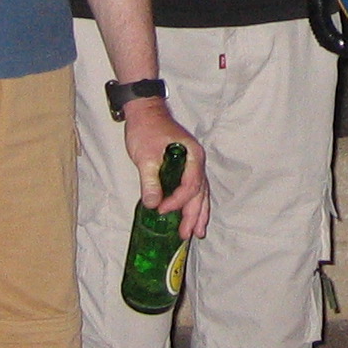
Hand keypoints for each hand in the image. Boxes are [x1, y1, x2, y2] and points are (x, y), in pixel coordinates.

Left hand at [125, 105, 209, 238]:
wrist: (146, 112)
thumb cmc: (147, 130)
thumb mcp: (145, 157)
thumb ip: (150, 182)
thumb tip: (153, 205)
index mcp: (191, 156)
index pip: (190, 186)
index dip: (177, 201)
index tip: (162, 210)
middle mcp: (197, 161)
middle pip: (200, 192)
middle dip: (195, 215)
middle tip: (188, 235)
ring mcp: (193, 163)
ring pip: (201, 192)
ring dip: (199, 212)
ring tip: (197, 232)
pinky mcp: (186, 165)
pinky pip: (194, 187)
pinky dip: (194, 202)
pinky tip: (192, 213)